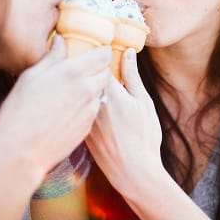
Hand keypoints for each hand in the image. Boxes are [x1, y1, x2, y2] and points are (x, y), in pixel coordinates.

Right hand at [0, 36, 110, 184]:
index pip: (103, 55)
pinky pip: (93, 109)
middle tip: (82, 70)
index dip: (101, 51)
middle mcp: (87, 89)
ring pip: (100, 92)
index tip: (94, 51)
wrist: (23, 151)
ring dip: (93, 88)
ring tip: (72, 91)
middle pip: (106, 73)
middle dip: (98, 69)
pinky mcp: (88, 126)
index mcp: (73, 72)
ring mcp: (90, 109)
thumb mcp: (30, 77)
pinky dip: (86, 105)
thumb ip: (51, 58)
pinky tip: (68, 109)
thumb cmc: (20, 112)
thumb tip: (61, 42)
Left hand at [83, 49, 164, 195]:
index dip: (94, 52)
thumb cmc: (144, 137)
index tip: (95, 46)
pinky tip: (78, 100)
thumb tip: (127, 52)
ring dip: (76, 83)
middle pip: (81, 76)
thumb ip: (132, 76)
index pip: (96, 63)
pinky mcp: (81, 130)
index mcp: (109, 92)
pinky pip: (75, 110)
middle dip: (82, 65)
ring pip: (76, 93)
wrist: (134, 173)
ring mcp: (84, 118)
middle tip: (80, 51)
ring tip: (78, 75)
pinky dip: (76, 102)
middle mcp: (92, 103)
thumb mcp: (143, 102)